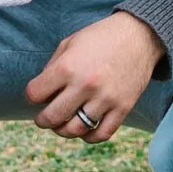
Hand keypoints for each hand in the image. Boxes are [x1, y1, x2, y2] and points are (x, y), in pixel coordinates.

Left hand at [25, 11, 162, 139]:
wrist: (140, 34)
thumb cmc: (101, 37)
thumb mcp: (70, 42)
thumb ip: (52, 67)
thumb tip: (41, 93)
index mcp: (68, 66)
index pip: (35, 94)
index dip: (32, 95)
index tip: (37, 95)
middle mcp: (85, 85)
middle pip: (52, 117)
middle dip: (42, 120)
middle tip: (43, 118)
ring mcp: (105, 98)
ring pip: (75, 130)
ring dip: (63, 131)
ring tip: (63, 124)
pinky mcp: (123, 107)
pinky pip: (101, 134)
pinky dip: (89, 137)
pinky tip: (84, 129)